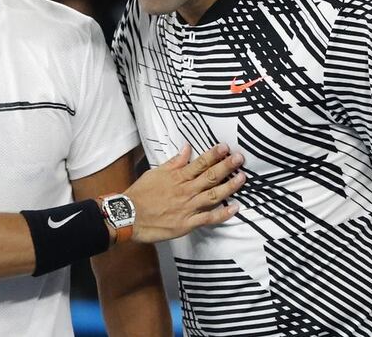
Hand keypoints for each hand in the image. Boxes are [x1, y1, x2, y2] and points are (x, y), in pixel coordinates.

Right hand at [125, 144, 245, 242]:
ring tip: (242, 178)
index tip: (225, 147)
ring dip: (229, 186)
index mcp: (177, 177)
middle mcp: (185, 191)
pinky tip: (235, 207)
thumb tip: (187, 148)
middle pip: (210, 177)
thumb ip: (174, 162)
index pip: (199, 163)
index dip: (214, 155)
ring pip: (213, 195)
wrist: (129, 216)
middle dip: (226, 166)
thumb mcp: (155, 172)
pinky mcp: (187, 223)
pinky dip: (222, 213)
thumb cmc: (141, 194)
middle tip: (240, 158)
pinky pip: (209, 218)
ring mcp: (188, 207)